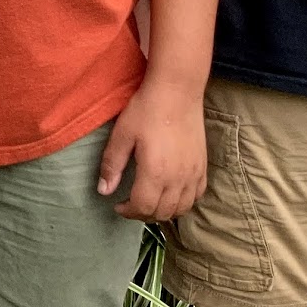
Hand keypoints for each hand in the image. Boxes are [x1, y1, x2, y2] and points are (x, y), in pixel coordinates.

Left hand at [99, 73, 206, 220]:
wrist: (177, 93)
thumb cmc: (146, 110)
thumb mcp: (122, 135)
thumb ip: (112, 165)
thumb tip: (104, 190)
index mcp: (155, 173)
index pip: (143, 208)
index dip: (128, 212)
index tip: (117, 205)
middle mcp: (178, 179)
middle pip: (162, 213)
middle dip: (143, 214)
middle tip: (130, 204)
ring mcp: (194, 174)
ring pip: (181, 209)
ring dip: (163, 212)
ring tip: (148, 201)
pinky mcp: (203, 167)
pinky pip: (196, 196)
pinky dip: (183, 202)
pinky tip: (171, 194)